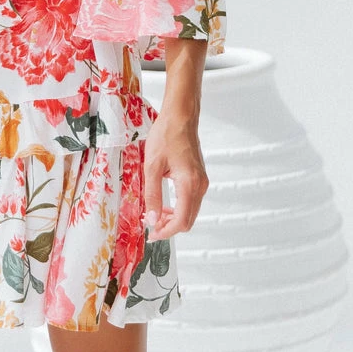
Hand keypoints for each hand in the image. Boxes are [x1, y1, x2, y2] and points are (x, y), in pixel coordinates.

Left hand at [142, 110, 208, 239]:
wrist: (180, 117)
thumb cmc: (166, 136)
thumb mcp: (152, 166)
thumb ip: (153, 195)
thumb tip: (152, 219)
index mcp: (189, 184)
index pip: (181, 221)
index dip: (166, 232)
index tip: (151, 234)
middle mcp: (200, 185)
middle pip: (188, 220)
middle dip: (169, 227)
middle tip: (150, 224)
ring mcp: (202, 181)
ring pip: (190, 211)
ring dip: (174, 217)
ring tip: (154, 213)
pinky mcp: (199, 177)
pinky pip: (191, 201)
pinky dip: (179, 207)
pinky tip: (164, 202)